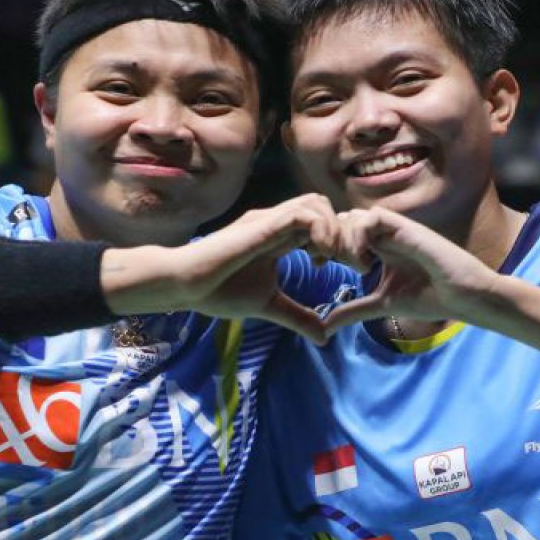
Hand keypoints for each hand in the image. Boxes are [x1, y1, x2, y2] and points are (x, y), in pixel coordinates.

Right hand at [171, 193, 343, 342]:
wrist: (185, 286)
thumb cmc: (219, 291)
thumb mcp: (269, 305)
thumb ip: (298, 316)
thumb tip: (324, 337)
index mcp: (280, 236)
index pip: (323, 223)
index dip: (342, 241)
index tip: (349, 268)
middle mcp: (277, 222)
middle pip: (326, 208)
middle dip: (346, 232)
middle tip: (353, 264)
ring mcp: (268, 220)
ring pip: (317, 203)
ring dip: (335, 229)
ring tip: (336, 260)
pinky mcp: (261, 225)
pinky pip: (302, 214)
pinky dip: (320, 229)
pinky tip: (320, 256)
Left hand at [321, 207, 500, 332]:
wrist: (463, 297)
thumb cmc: (430, 298)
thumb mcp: (381, 304)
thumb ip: (353, 310)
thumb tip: (324, 326)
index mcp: (376, 247)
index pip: (339, 233)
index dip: (324, 246)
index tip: (320, 267)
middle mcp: (383, 234)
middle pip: (340, 221)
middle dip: (328, 240)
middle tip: (330, 264)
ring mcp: (394, 229)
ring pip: (353, 216)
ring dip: (344, 239)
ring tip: (353, 267)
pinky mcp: (406, 227)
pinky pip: (371, 216)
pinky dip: (360, 236)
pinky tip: (365, 263)